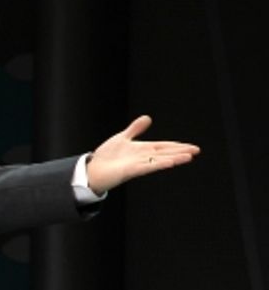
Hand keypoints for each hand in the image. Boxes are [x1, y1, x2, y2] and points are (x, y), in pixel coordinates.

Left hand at [86, 115, 200, 193]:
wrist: (93, 169)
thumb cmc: (107, 156)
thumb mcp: (122, 137)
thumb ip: (135, 129)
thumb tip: (147, 118)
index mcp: (142, 149)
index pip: (163, 146)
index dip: (177, 145)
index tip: (191, 147)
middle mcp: (142, 157)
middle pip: (165, 153)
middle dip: (180, 152)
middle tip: (196, 151)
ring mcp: (137, 164)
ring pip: (159, 160)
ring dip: (173, 159)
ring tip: (188, 157)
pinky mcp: (130, 170)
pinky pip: (146, 167)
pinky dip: (157, 164)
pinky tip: (169, 163)